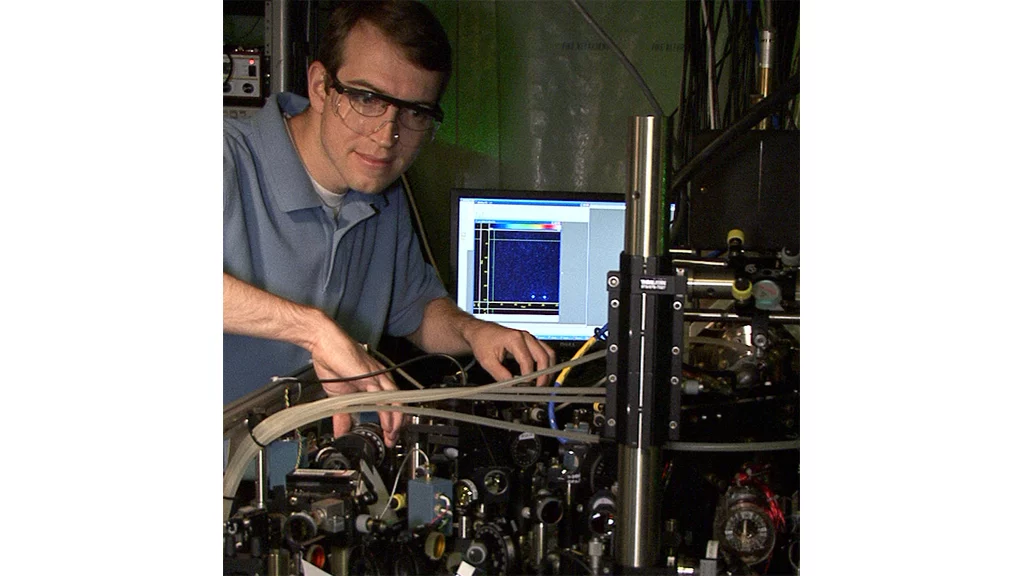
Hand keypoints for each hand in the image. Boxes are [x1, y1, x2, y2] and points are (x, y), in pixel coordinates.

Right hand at [309, 325, 402, 447]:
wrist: (324, 343)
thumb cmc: (333, 361)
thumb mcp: (337, 397)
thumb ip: (342, 416)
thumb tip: (341, 432)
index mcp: (375, 385)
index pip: (390, 406)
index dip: (392, 423)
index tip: (388, 438)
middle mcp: (380, 381)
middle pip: (397, 405)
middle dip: (397, 426)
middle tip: (392, 440)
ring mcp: (378, 378)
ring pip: (395, 402)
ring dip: (396, 421)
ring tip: (392, 435)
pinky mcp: (371, 377)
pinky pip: (384, 397)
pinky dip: (388, 412)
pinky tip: (388, 423)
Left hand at [462, 321, 556, 385]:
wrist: (481, 331)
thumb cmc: (483, 341)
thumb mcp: (487, 360)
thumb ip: (499, 374)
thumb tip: (512, 386)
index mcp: (514, 338)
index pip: (527, 361)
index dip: (527, 376)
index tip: (524, 386)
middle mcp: (525, 336)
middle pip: (543, 356)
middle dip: (543, 374)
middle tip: (539, 387)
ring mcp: (530, 338)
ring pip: (549, 353)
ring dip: (549, 369)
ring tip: (543, 383)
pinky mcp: (531, 342)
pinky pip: (545, 352)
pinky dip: (547, 364)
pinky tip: (542, 375)